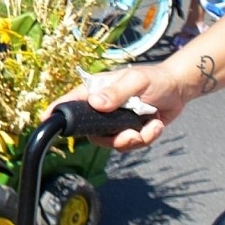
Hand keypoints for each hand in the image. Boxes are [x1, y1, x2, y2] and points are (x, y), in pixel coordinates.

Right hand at [50, 62, 198, 151]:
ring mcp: (115, 121)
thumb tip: (95, 104)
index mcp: (97, 91)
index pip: (71, 101)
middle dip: (114, 138)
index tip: (44, 121)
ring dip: (134, 139)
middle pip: (91, 132)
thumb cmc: (155, 79)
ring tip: (152, 126)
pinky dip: (147, 138)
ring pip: (112, 142)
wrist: (179, 89)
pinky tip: (156, 125)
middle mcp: (102, 108)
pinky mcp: (129, 131)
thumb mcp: (137, 81)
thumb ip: (117, 92)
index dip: (57, 111)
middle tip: (132, 135)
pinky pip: (130, 145)